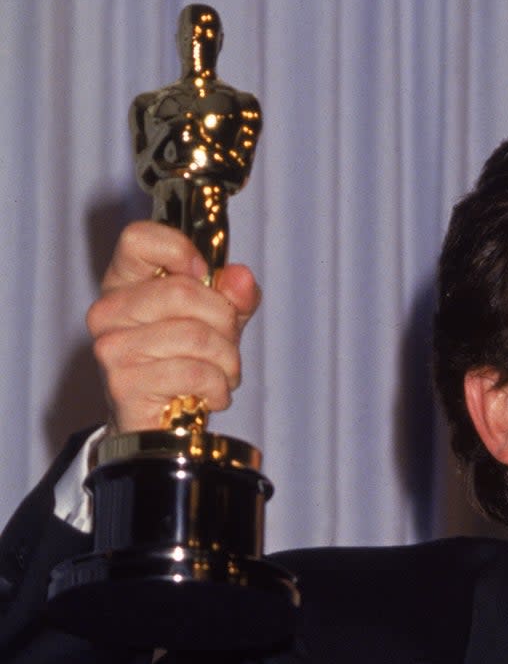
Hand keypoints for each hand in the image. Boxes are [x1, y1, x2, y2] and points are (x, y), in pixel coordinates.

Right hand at [86, 221, 260, 433]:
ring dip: (227, 361)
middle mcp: (109, 311)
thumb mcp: (218, 321)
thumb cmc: (187, 362)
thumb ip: (234, 296)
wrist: (159, 424)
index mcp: (126, 283)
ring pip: (196, 335)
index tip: (203, 274)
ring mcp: (112, 347)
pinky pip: (193, 372)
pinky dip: (217, 387)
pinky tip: (210, 395)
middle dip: (224, 322)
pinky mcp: (124, 383)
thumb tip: (241, 278)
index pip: (139, 238)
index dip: (180, 250)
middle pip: (184, 290)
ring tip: (221, 374)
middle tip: (226, 345)